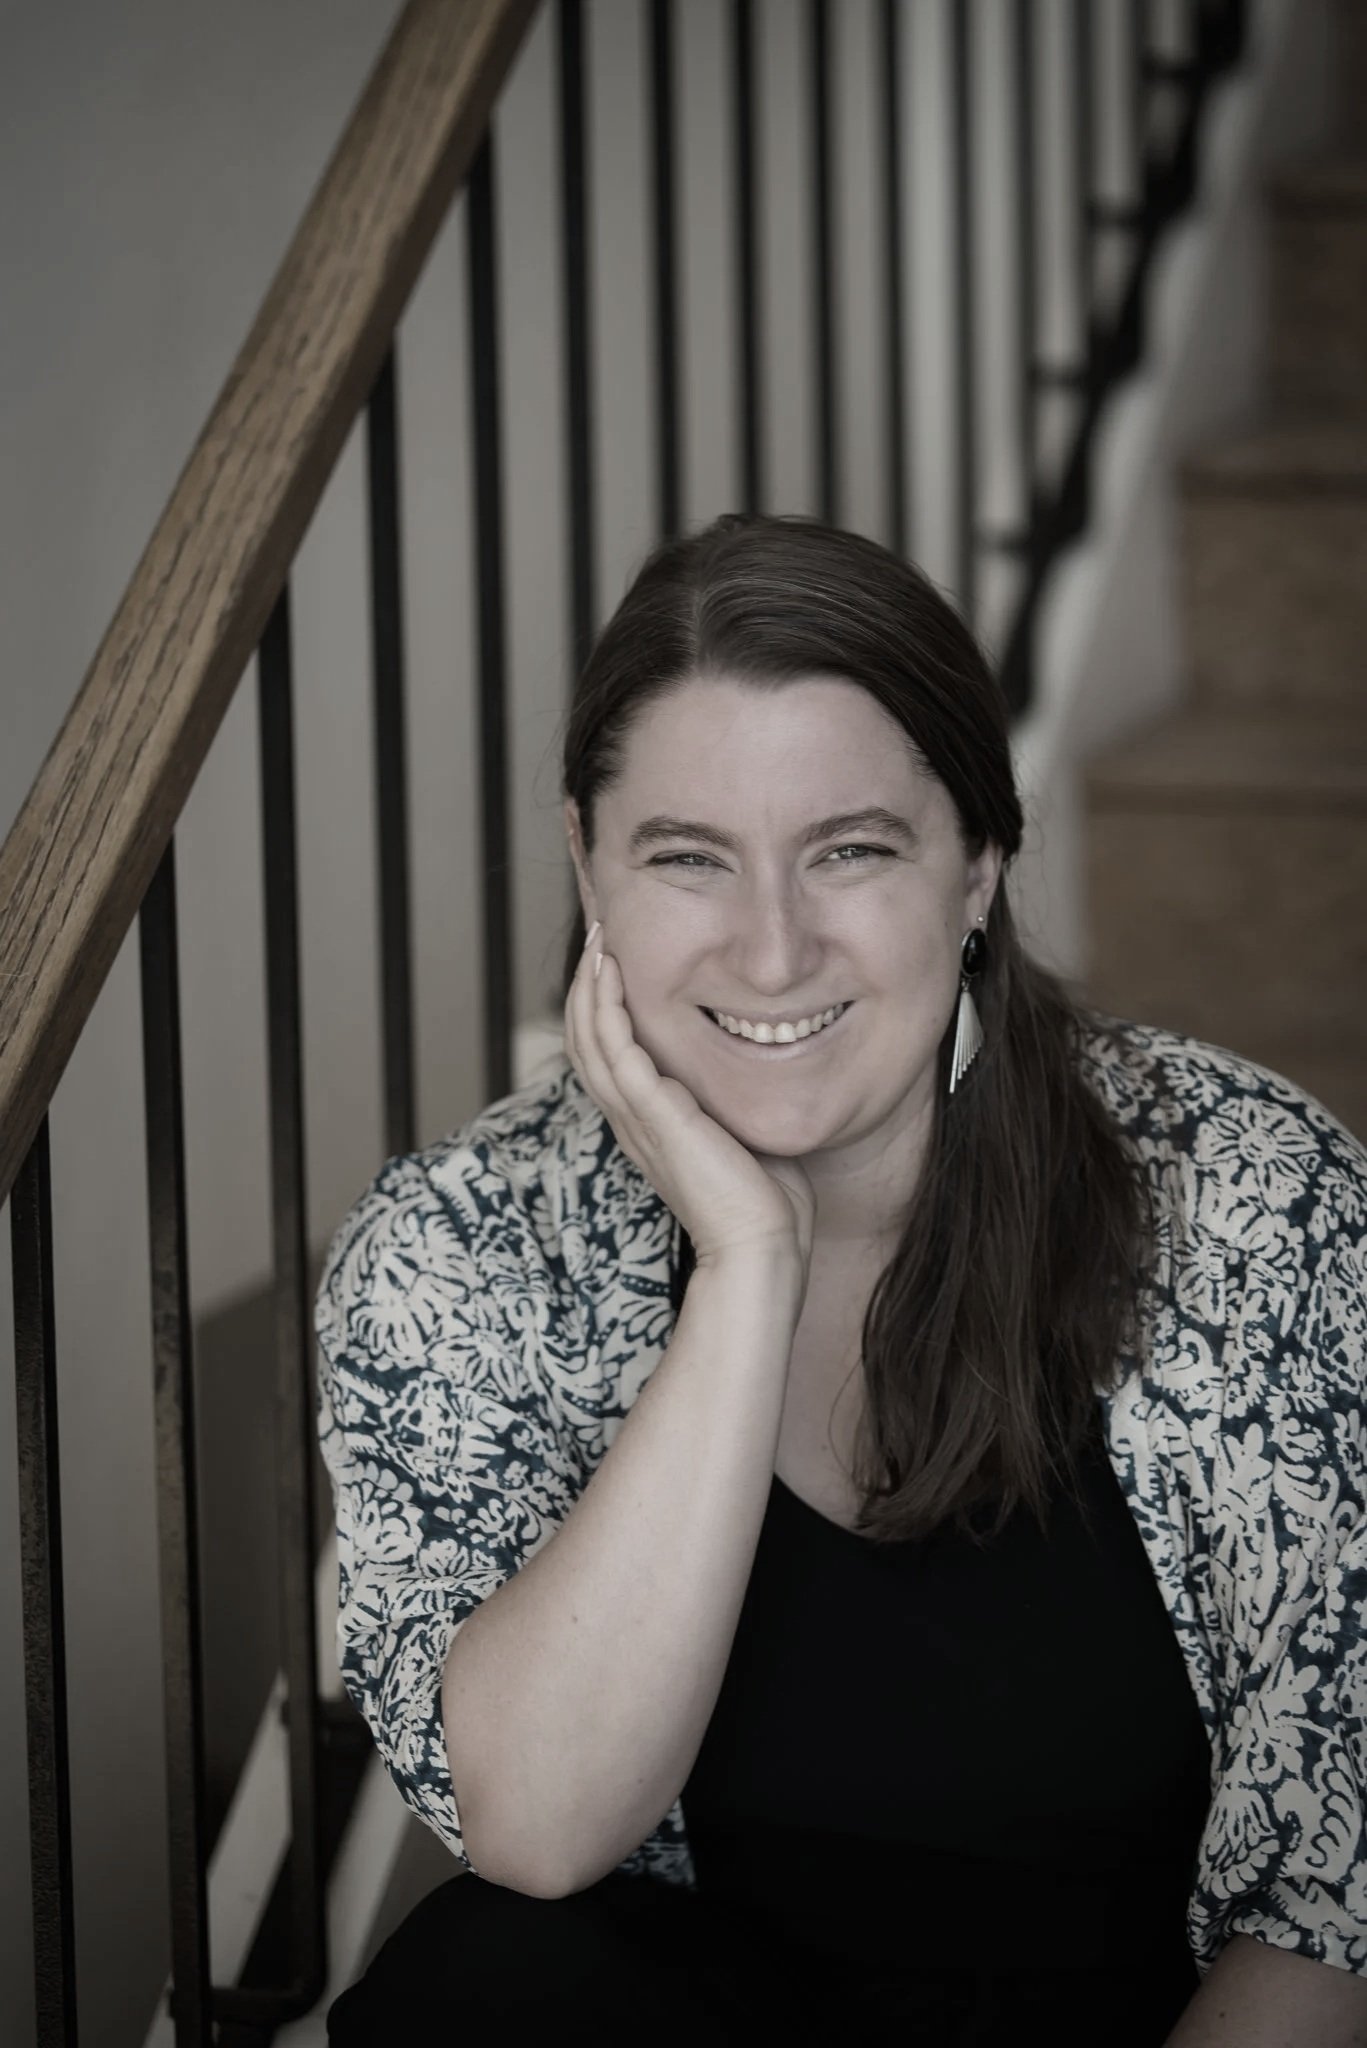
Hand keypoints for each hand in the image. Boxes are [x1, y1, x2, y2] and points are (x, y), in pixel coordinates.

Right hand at [563, 924, 815, 1286]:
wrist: (764, 1245)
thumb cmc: (766, 1200)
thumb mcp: (742, 1132)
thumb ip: (734, 1097)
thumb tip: (767, 1058)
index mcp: (647, 1123)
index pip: (606, 1052)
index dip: (602, 1005)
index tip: (617, 959)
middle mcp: (631, 1118)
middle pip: (584, 1038)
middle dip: (587, 982)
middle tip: (599, 932)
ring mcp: (637, 1117)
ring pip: (589, 1037)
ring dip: (589, 983)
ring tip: (598, 938)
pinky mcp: (653, 1115)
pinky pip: (615, 1049)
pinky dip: (606, 1005)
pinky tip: (612, 970)